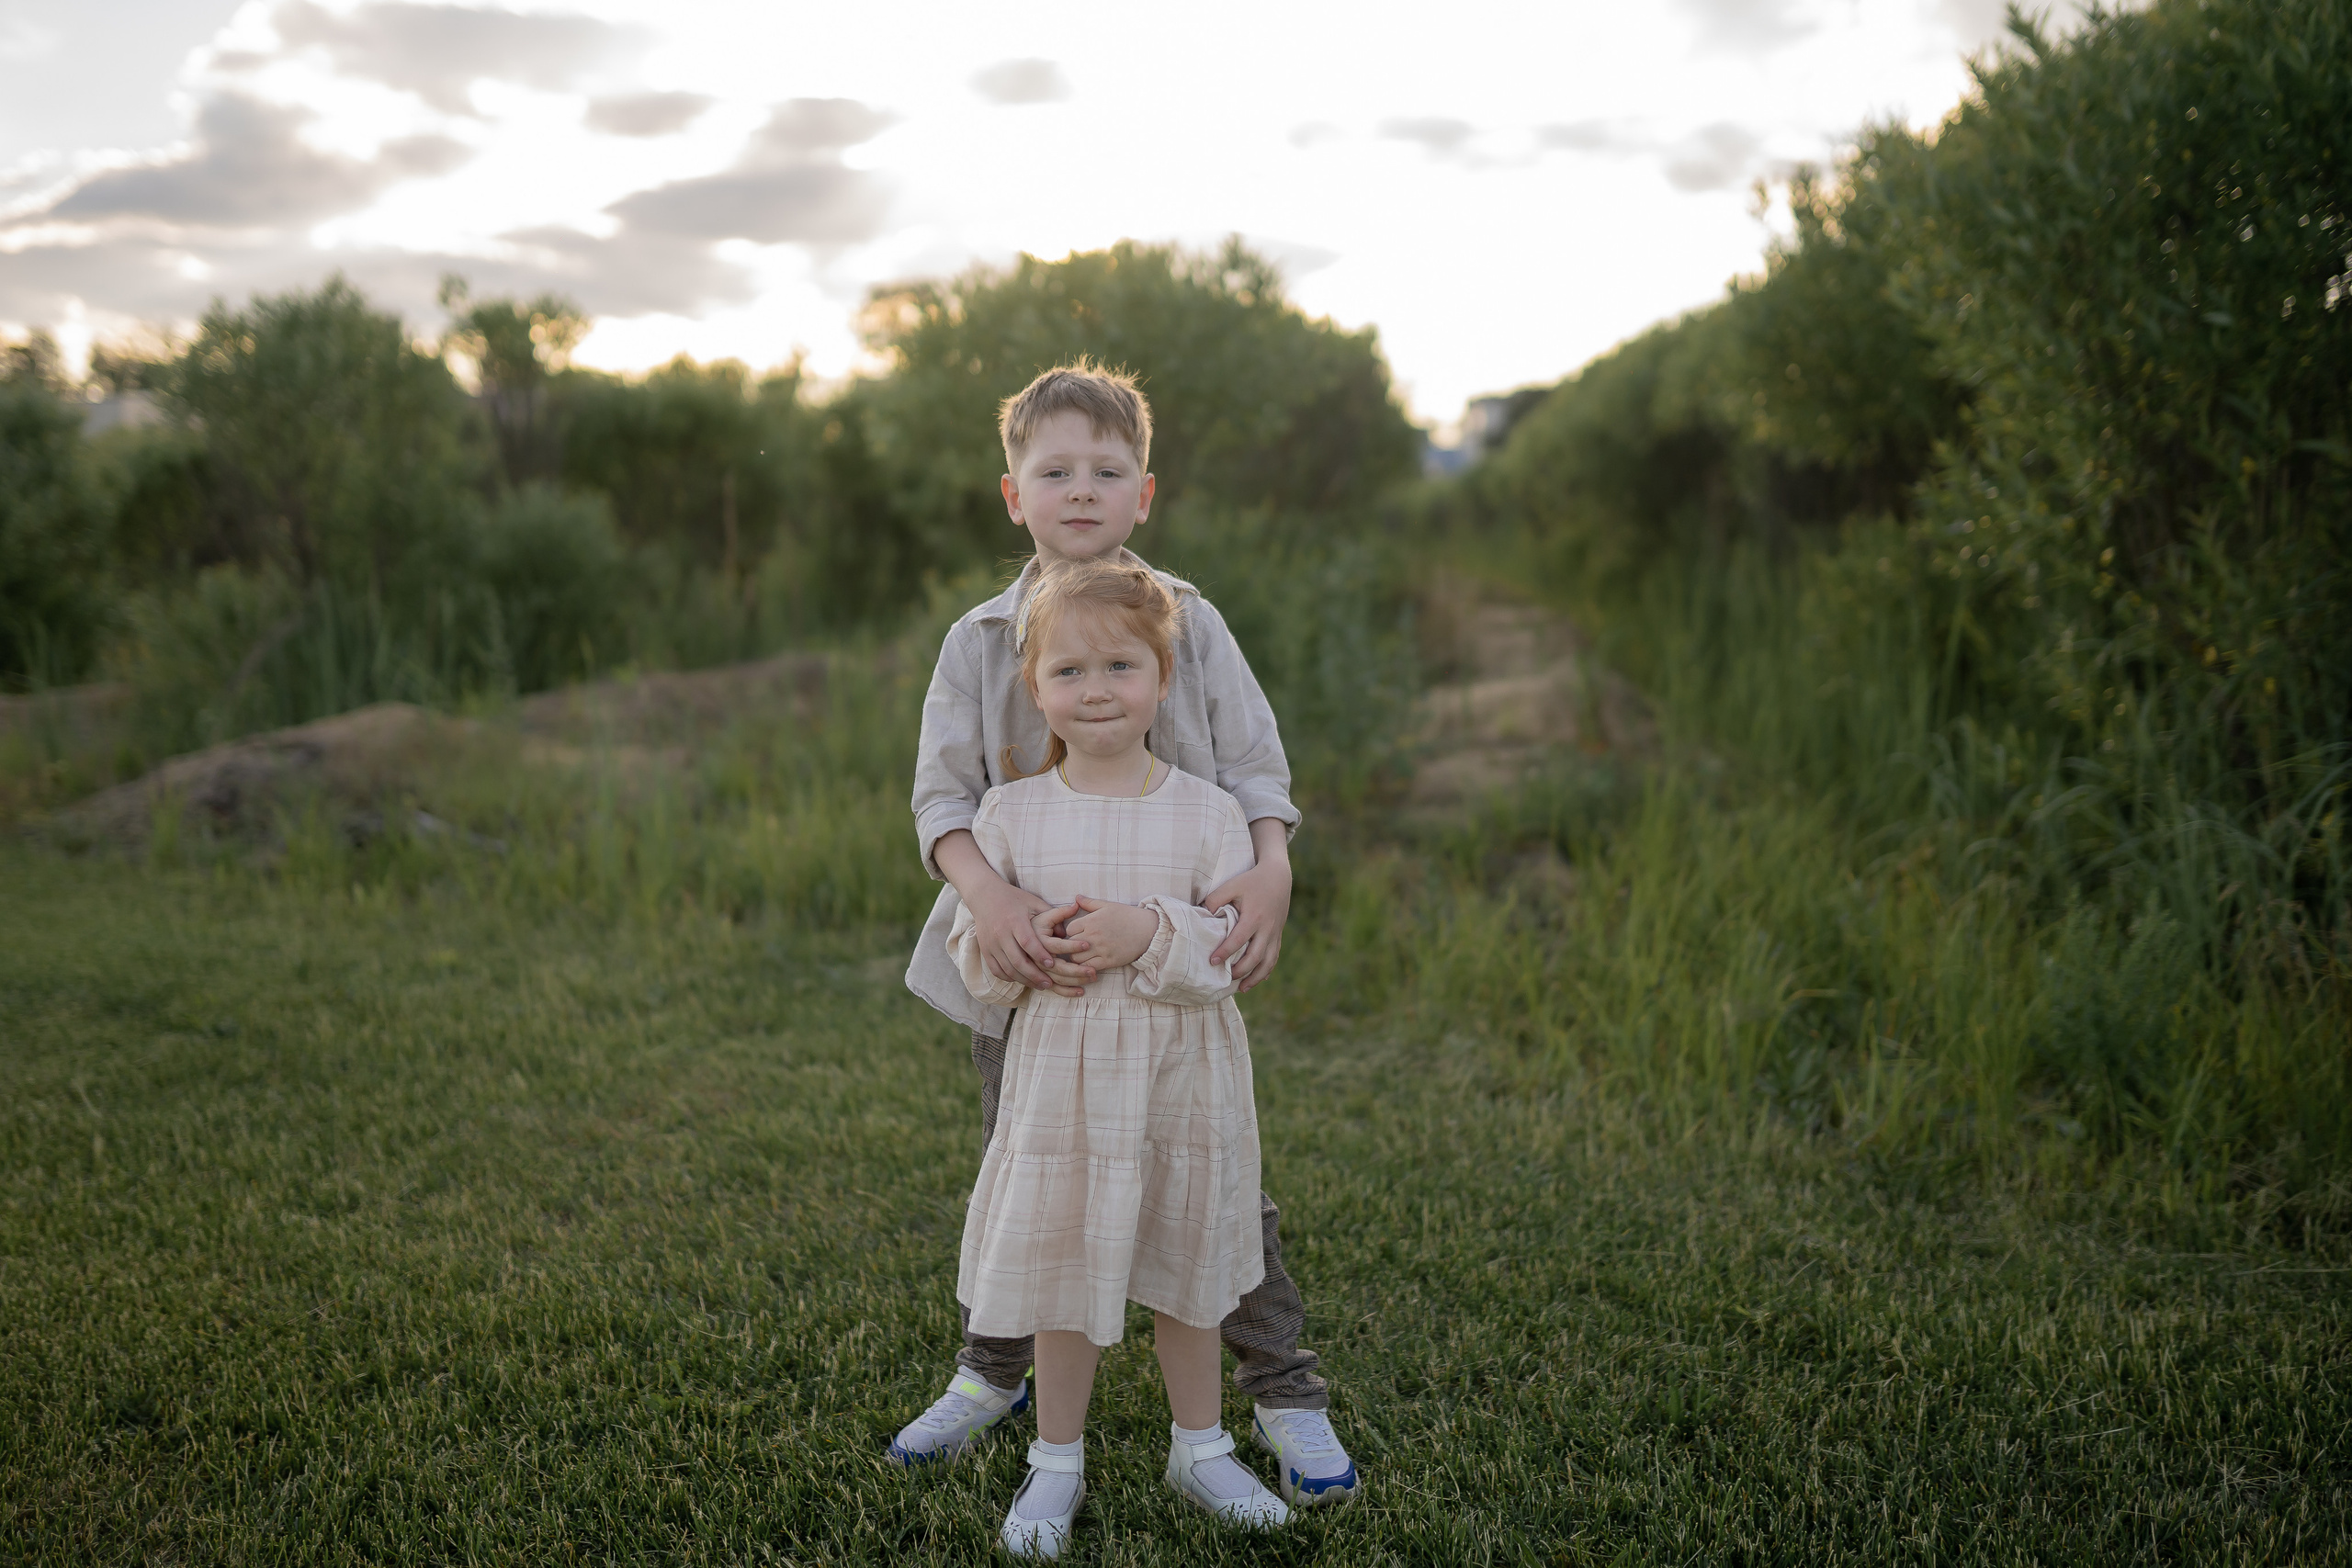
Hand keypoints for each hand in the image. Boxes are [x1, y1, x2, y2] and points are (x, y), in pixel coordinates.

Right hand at [937, 829, 1089, 994]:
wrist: (985, 896)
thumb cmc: (1014, 899)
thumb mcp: (1033, 902)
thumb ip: (1053, 915)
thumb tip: (1068, 930)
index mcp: (1014, 920)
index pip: (1027, 941)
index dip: (1040, 954)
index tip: (1053, 964)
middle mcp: (1001, 933)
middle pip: (1017, 960)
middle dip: (1034, 974)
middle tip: (1050, 983)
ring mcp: (991, 943)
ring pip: (1007, 968)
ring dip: (1024, 980)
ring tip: (1040, 985)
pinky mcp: (985, 950)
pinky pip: (996, 970)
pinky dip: (1010, 977)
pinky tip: (1022, 980)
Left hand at [1056, 895, 1161, 978]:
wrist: (1148, 930)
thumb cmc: (1128, 916)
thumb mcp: (1108, 906)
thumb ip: (1090, 903)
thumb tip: (1076, 898)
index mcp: (1092, 921)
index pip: (1068, 929)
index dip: (1070, 932)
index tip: (1077, 934)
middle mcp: (1094, 936)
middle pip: (1069, 945)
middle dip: (1070, 946)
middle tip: (1076, 946)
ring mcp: (1101, 949)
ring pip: (1076, 959)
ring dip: (1077, 957)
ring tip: (1083, 955)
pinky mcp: (1109, 961)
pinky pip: (1089, 967)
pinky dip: (1086, 967)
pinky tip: (1090, 962)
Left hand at [1205, 847, 1291, 993]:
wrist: (1279, 876)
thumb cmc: (1251, 880)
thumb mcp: (1232, 885)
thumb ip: (1215, 899)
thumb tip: (1201, 914)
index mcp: (1254, 917)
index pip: (1238, 940)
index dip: (1225, 952)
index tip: (1212, 961)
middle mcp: (1267, 928)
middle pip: (1255, 957)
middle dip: (1240, 971)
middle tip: (1225, 978)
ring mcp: (1275, 933)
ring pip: (1268, 962)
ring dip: (1255, 977)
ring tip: (1242, 988)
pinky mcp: (1278, 935)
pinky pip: (1274, 957)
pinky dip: (1266, 970)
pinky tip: (1257, 979)